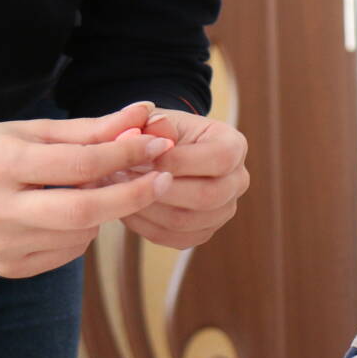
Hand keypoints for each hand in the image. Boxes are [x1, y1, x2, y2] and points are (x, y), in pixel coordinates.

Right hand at [0, 103, 175, 277]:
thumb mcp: (35, 129)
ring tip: (92, 189)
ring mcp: (0, 245)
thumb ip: (92, 129)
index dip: (125, 155)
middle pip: (83, 211)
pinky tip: (63, 213)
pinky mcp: (7, 267)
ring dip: (103, 211)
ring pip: (80, 234)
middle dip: (131, 195)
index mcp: (0, 164)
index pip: (78, 165)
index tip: (158, 145)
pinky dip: (81, 232)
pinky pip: (67, 253)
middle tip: (164, 179)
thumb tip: (146, 115)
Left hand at [118, 108, 250, 249]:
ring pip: (186, 222)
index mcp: (235, 146)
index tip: (141, 157)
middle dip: (161, 189)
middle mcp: (237, 181)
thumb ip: (155, 122)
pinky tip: (127, 206)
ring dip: (147, 207)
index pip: (219, 159)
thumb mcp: (159, 119)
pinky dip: (145, 225)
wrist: (162, 154)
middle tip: (125, 178)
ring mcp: (223, 211)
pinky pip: (173, 238)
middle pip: (207, 196)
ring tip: (120, 190)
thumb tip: (156, 124)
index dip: (179, 161)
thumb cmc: (162, 134)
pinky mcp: (202, 232)